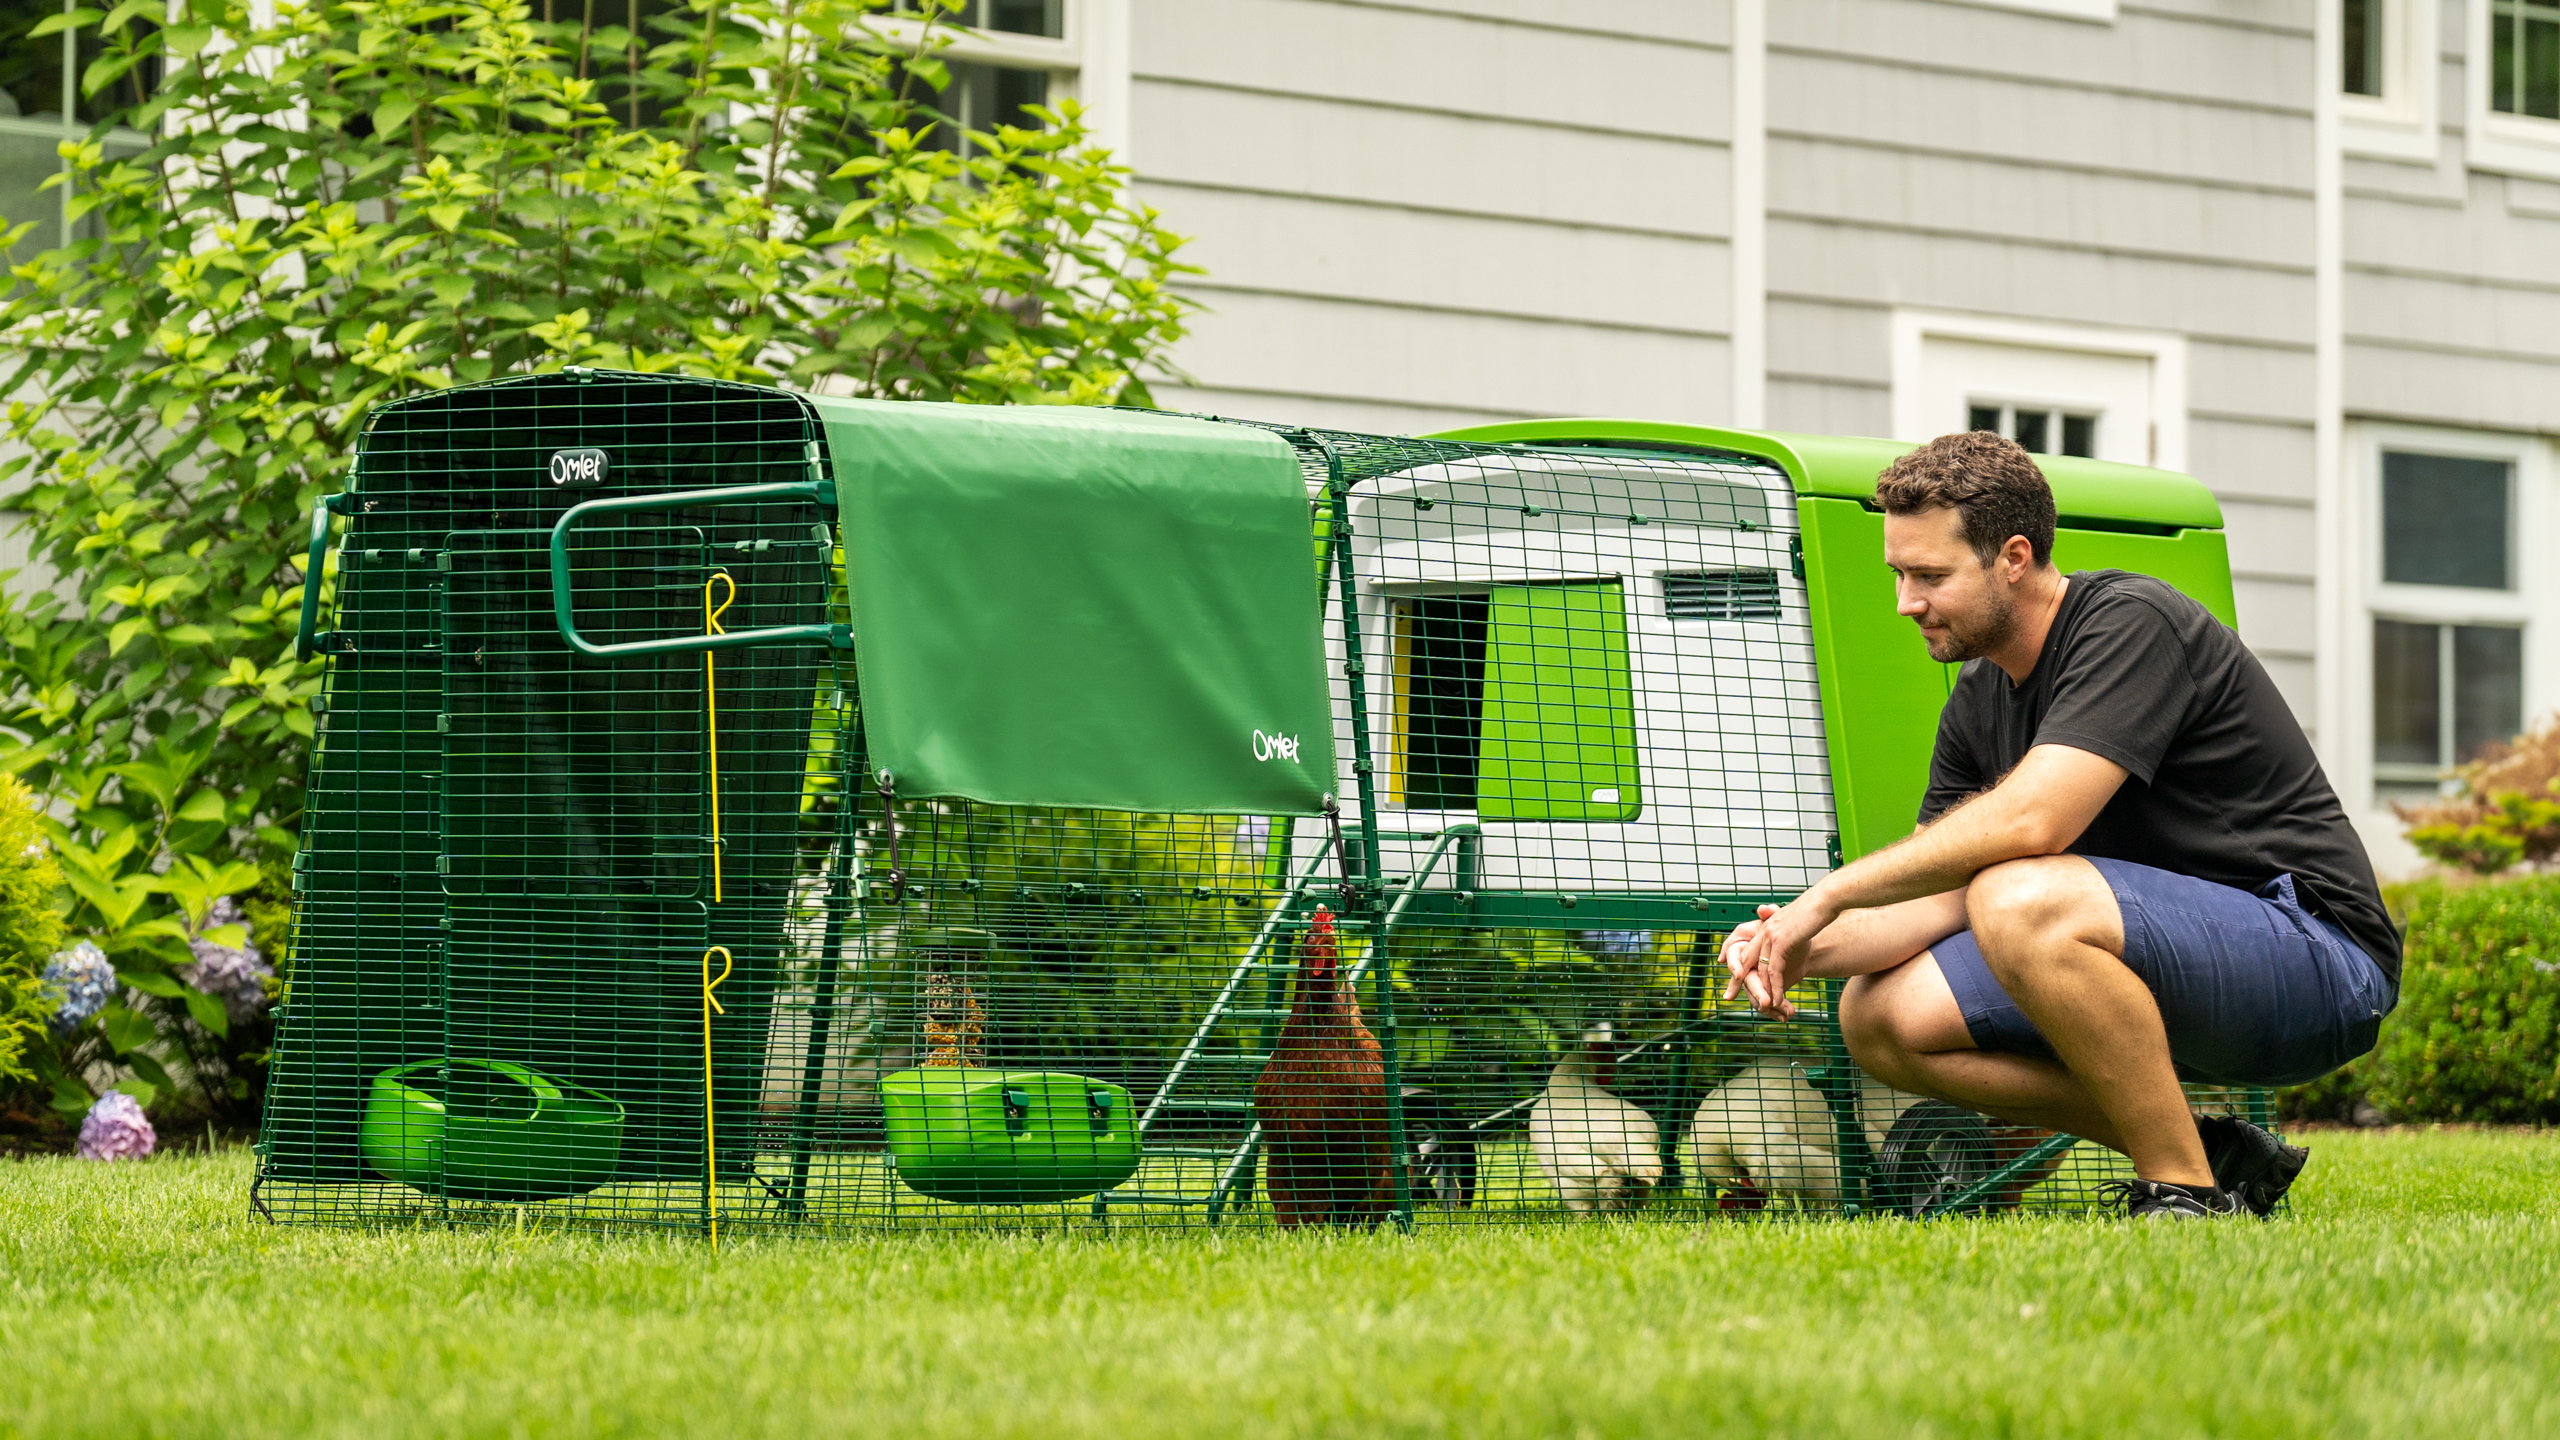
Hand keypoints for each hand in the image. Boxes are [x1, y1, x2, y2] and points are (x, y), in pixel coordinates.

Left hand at [1721, 892, 1833, 1019]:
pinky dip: (1775, 987)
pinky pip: (1774, 970)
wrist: (1826, 899)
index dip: (1739, 964)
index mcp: (1766, 926)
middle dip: (1738, 980)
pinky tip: (1778, 1000)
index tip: (1732, 979)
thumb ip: (1789, 932)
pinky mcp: (1780, 942)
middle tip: (1731, 996)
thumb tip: (1791, 937)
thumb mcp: (1797, 922)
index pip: (1747, 949)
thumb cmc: (1817, 910)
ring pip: (1760, 969)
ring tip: (1764, 1006)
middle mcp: (1764, 930)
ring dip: (1763, 990)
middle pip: (1746, 960)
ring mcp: (1770, 936)